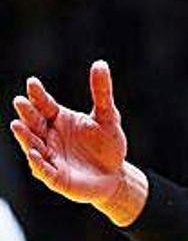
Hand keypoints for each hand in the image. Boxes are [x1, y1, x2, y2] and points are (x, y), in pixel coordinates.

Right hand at [9, 61, 127, 205]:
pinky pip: (44, 169)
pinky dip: (38, 162)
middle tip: (20, 101)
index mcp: (58, 119)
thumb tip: (100, 63)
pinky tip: (34, 153)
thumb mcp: (108, 117)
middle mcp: (49, 136)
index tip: (32, 83)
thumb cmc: (108, 145)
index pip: (44, 105)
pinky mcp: (55, 177)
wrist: (115, 175)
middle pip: (34, 123)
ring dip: (25, 136)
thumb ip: (101, 92)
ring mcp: (50, 157)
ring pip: (33, 145)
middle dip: (27, 113)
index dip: (38, 95)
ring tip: (18, 125)